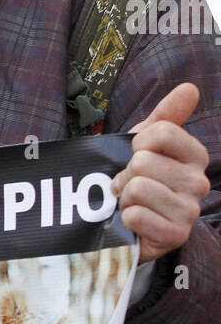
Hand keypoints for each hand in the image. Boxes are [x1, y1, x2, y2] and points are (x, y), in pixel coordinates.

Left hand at [109, 83, 209, 264]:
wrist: (128, 221)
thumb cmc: (140, 178)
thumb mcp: (148, 142)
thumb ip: (167, 114)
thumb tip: (190, 88)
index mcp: (196, 156)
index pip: (162, 132)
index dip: (138, 143)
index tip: (137, 155)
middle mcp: (200, 183)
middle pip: (144, 162)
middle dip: (127, 174)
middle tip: (130, 185)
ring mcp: (190, 211)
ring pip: (138, 188)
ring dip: (125, 197)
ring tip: (132, 202)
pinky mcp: (176, 235)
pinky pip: (136, 216)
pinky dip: (126, 218)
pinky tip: (134, 220)